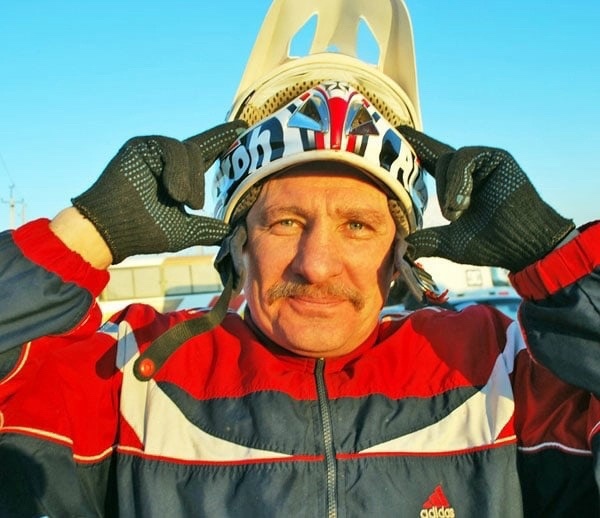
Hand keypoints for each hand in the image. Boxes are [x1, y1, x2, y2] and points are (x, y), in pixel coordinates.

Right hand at [72, 121, 246, 262]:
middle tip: (189, 205)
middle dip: (199, 183)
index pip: (207, 152)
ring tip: (178, 200)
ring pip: (191, 150)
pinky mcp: (141, 145)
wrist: (113, 231)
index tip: (242, 126)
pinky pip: (173, 147)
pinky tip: (171, 190)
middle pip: (202, 153)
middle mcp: (167, 159)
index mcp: (178, 175)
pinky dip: (177, 170)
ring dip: (189, 180)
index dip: (223, 138)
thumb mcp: (185, 231)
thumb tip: (231, 232)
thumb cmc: (144, 232)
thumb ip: (208, 229)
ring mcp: (153, 150)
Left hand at [397, 126, 573, 271]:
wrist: (521, 244)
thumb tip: (405, 247)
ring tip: (458, 213)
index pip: (429, 160)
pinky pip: (464, 157)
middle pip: (435, 158)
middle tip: (450, 215)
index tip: (399, 130)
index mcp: (456, 184)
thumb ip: (428, 240)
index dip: (415, 146)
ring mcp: (483, 161)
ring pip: (447, 158)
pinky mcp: (496, 156)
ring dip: (447, 188)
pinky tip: (464, 202)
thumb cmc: (490, 244)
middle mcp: (468, 169)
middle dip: (436, 179)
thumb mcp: (451, 242)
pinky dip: (458, 180)